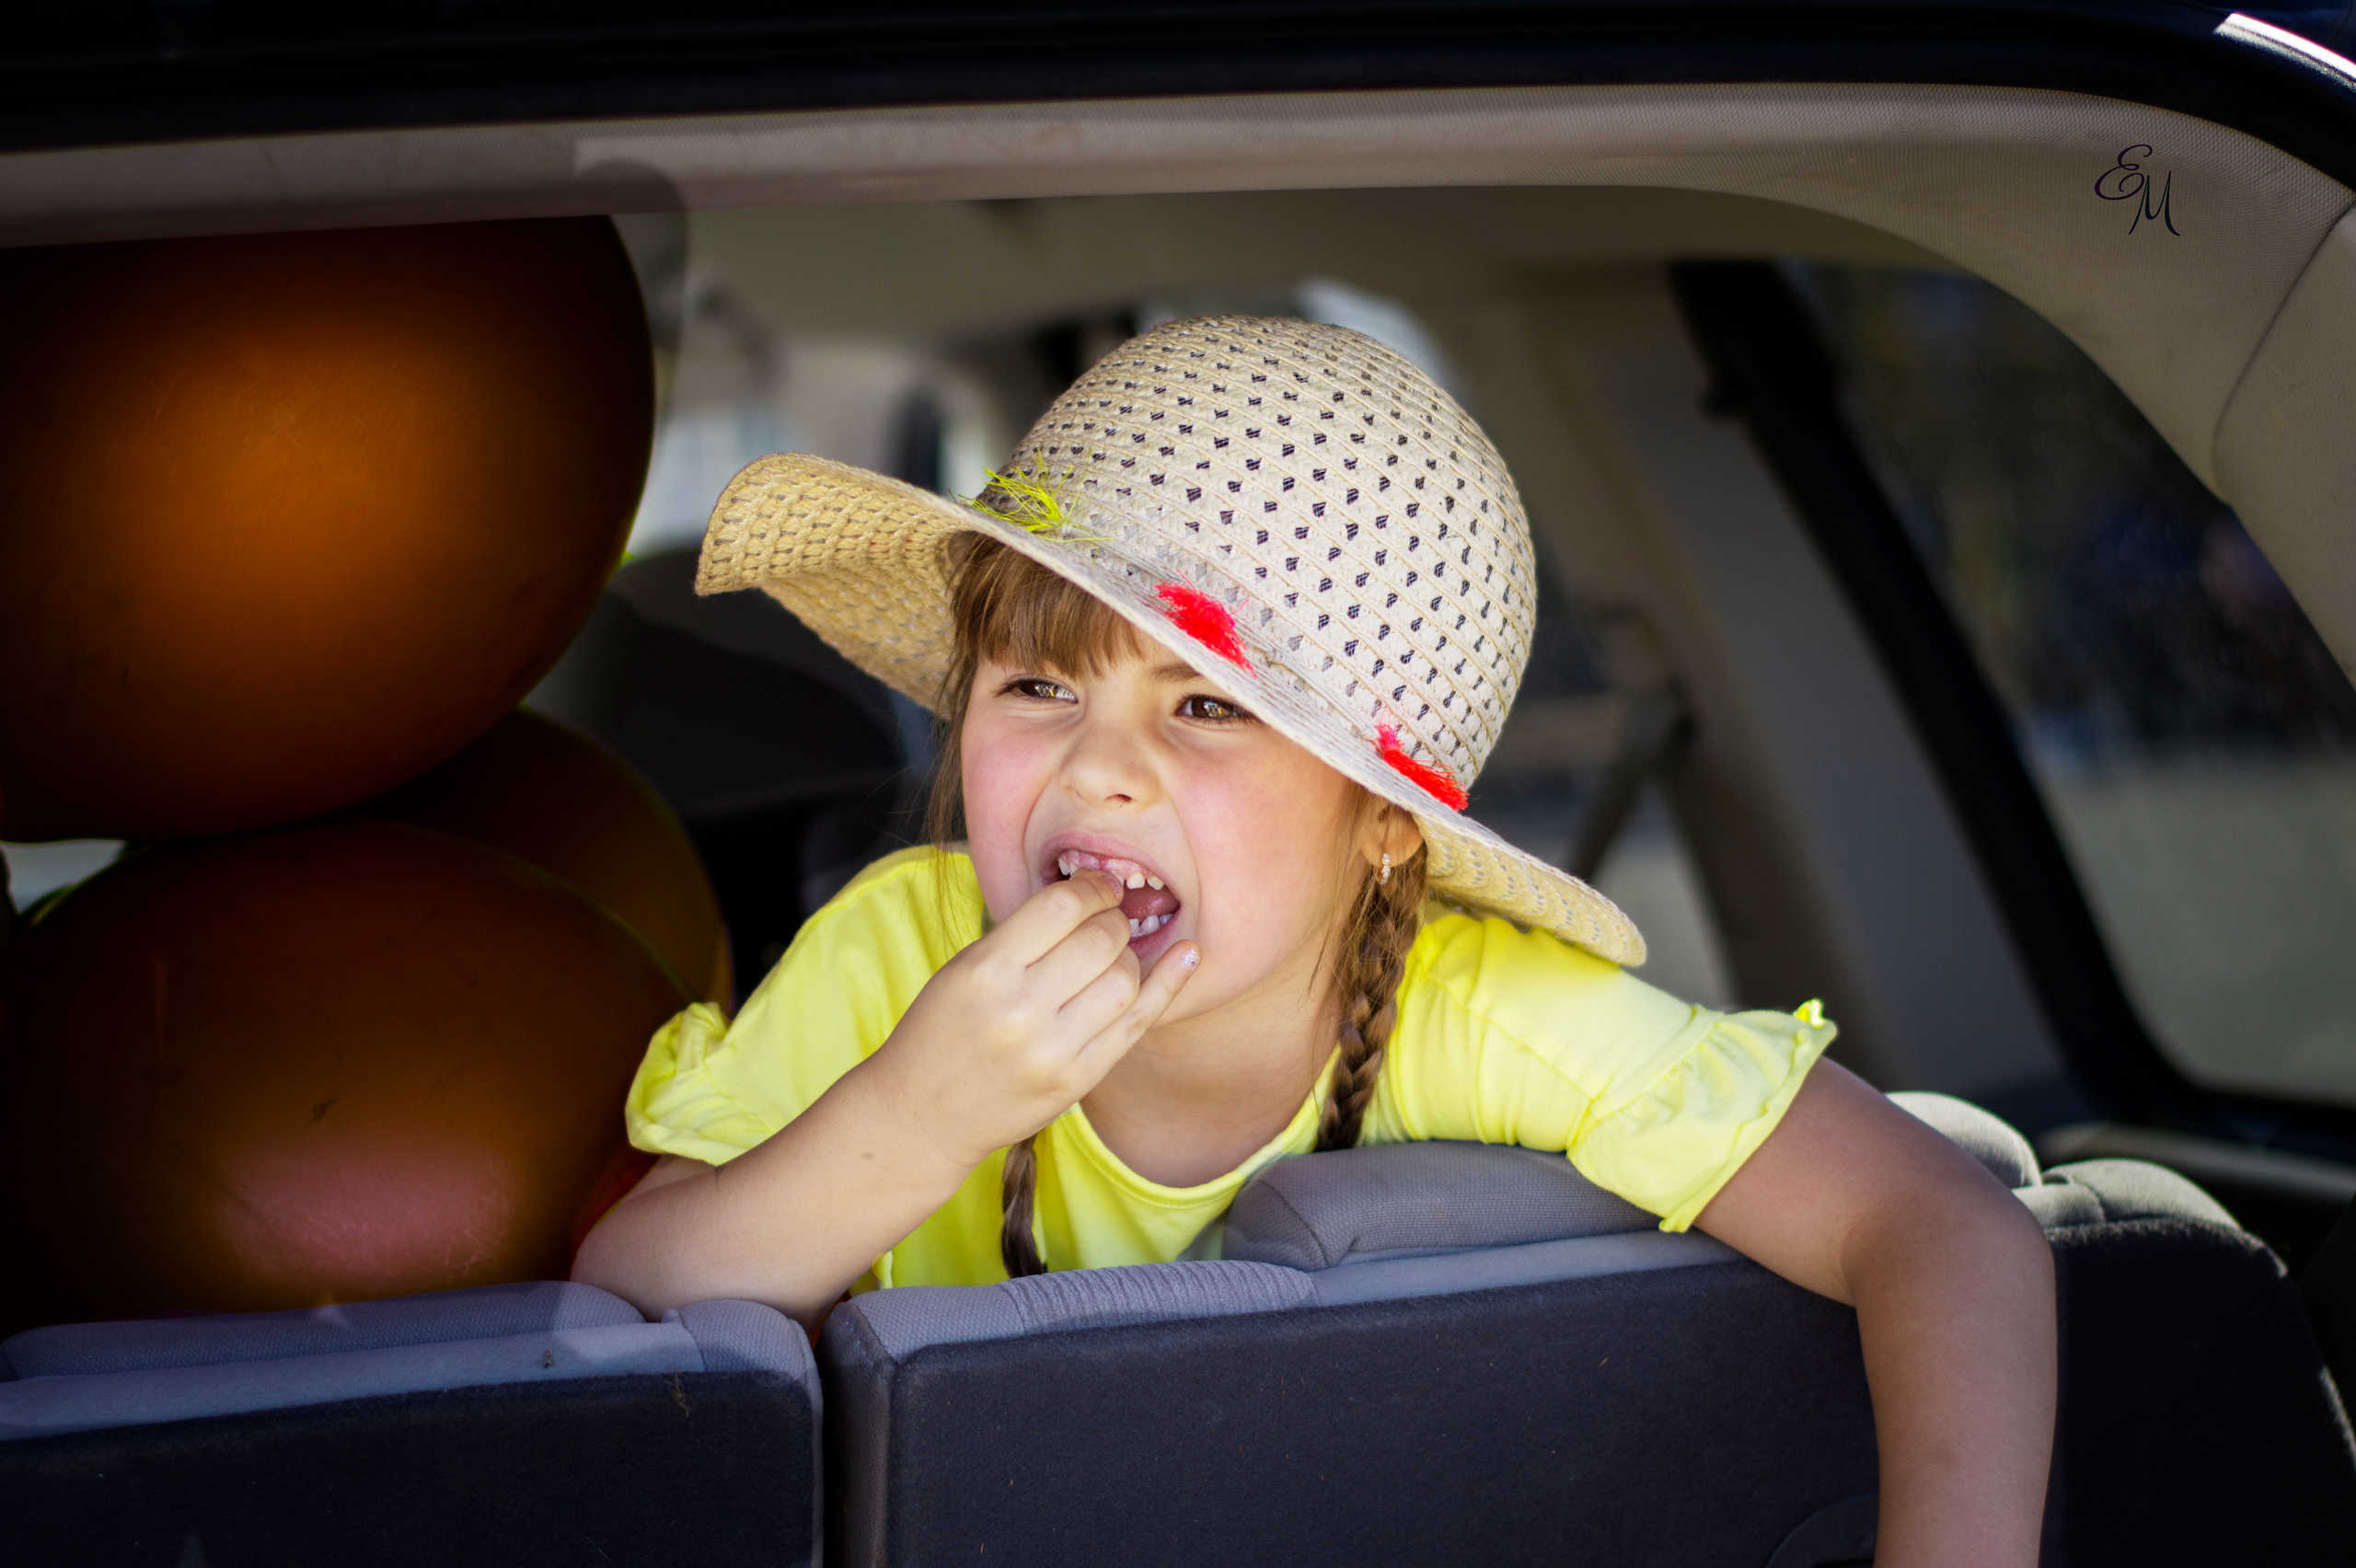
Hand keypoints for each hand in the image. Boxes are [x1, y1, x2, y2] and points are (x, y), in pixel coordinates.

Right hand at [862, 870, 1198, 1173]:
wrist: (923, 1114)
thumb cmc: (941, 1031)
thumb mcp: (963, 969)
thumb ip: (1021, 935)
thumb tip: (1089, 895)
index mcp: (985, 971)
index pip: (1061, 906)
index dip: (1090, 888)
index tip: (1097, 888)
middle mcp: (1021, 1010)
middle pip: (1100, 939)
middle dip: (1113, 918)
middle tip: (1106, 919)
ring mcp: (1053, 1050)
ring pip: (1125, 978)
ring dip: (1128, 954)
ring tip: (1111, 955)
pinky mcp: (1077, 1080)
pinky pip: (1138, 1023)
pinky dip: (1168, 984)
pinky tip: (1188, 955)